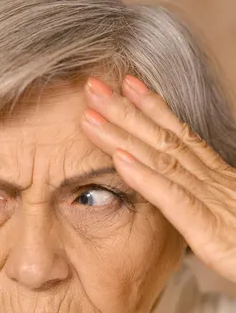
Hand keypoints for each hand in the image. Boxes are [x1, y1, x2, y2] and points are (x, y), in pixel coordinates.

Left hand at [80, 74, 235, 283]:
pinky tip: (119, 161)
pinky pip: (173, 198)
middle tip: (94, 87)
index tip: (127, 84)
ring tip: (91, 115)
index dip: (153, 108)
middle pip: (164, 139)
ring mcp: (212, 201)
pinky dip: (145, 178)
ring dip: (123, 136)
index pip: (181, 136)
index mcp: (218, 179)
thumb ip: (205, 204)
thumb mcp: (230, 219)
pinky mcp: (209, 228)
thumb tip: (184, 191)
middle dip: (126, 111)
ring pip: (162, 160)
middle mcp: (214, 182)